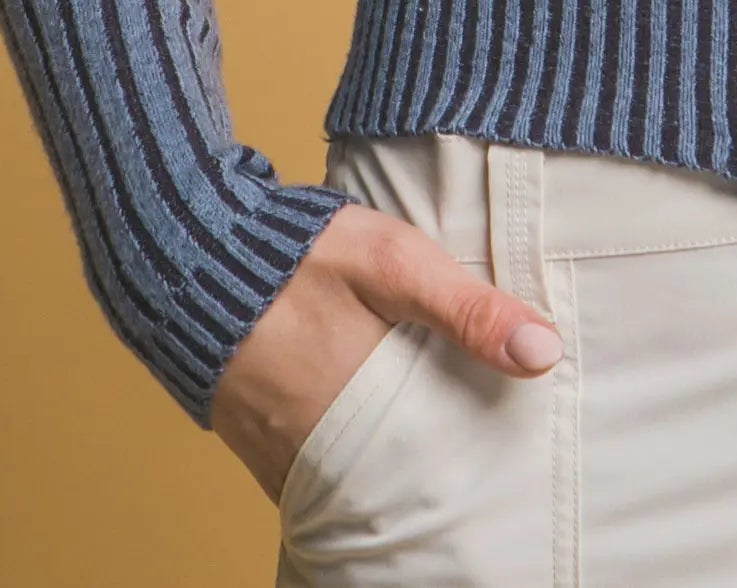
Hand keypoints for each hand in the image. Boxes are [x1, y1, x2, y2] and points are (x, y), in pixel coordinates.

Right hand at [209, 202, 565, 502]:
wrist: (191, 252)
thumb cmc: (299, 252)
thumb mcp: (395, 261)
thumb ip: (467, 309)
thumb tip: (545, 351)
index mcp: (363, 404)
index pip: (438, 465)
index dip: (476, 465)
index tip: (513, 459)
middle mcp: (319, 445)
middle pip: (398, 483)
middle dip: (437, 476)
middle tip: (480, 464)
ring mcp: (283, 454)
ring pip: (354, 484)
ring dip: (392, 473)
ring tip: (435, 454)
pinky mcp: (258, 449)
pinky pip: (314, 478)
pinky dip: (347, 468)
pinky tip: (377, 446)